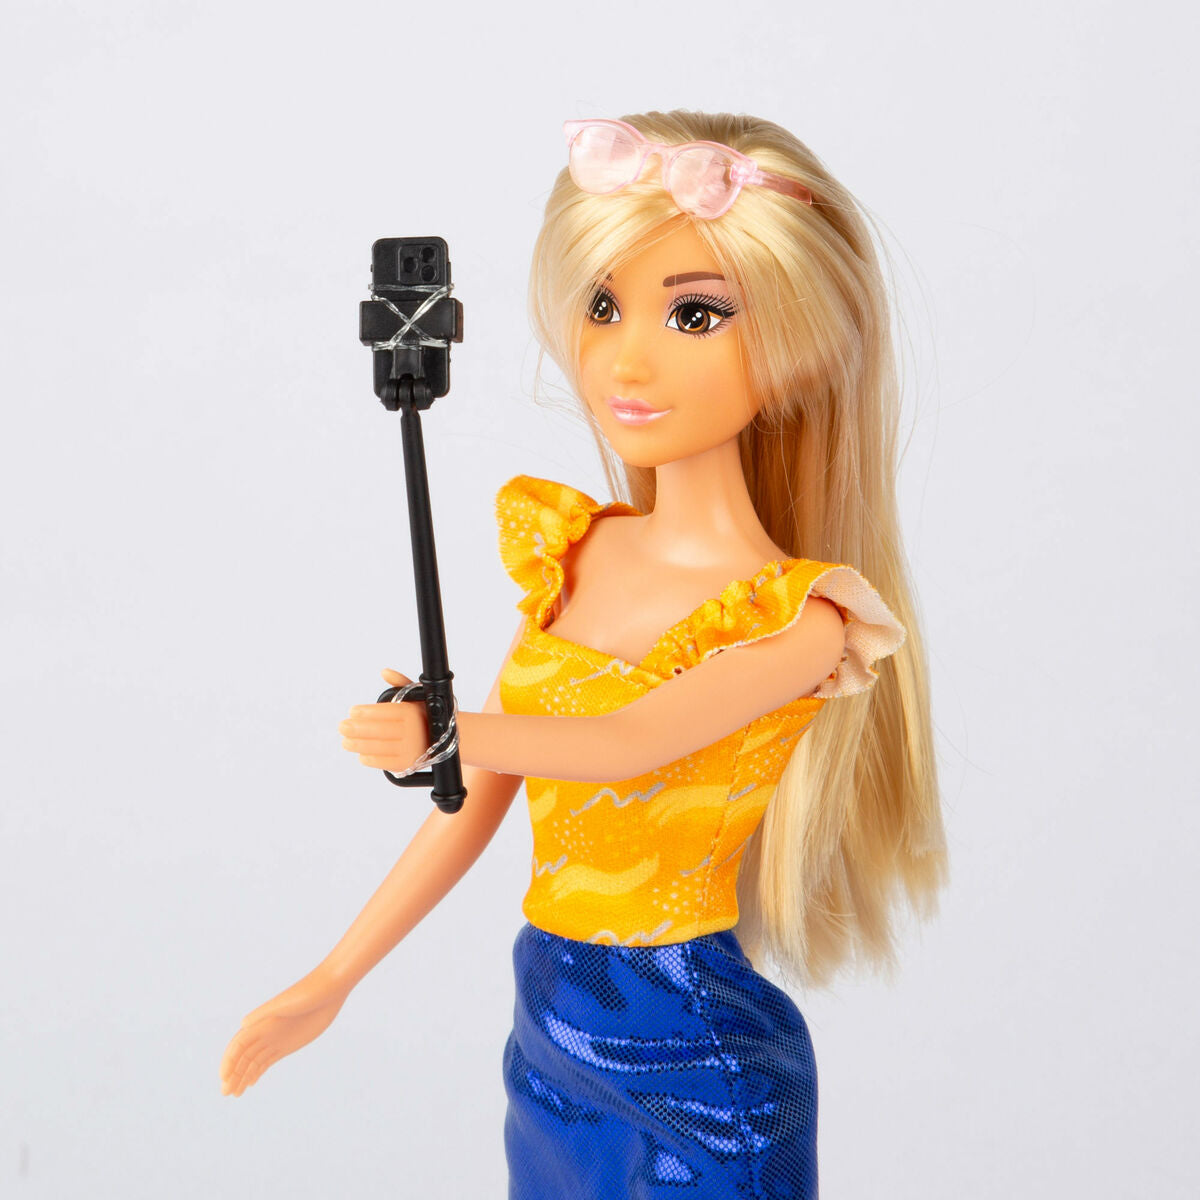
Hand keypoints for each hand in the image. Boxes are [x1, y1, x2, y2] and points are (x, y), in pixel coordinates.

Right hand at [219, 966, 348, 1096]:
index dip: (229, 1061)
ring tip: (234, 1094)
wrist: (329, 989)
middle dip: (233, 1074)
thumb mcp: (284, 1003)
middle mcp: (265, 1032)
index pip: (238, 1045)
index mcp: (261, 1023)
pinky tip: (251, 1082)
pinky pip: (268, 1060)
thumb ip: (264, 1013)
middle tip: (225, 1094)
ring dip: (242, 1076)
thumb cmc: (306, 992)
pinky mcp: (288, 1044)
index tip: (223, 1078)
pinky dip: (258, 1072)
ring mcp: (276, 1039)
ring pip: (254, 1061)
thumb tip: (242, 1024)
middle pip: (243, 1057)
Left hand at [338, 668, 430, 772]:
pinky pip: (386, 763)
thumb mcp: (418, 695)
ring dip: (359, 745)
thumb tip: (385, 671)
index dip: (366, 712)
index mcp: (413, 712)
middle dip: (357, 729)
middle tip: (342, 726)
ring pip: (379, 747)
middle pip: (379, 730)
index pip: (385, 712)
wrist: (445, 739)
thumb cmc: (426, 714)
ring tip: (346, 742)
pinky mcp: (409, 764)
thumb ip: (401, 683)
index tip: (352, 711)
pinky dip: (371, 759)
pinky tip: (361, 754)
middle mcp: (413, 731)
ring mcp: (411, 749)